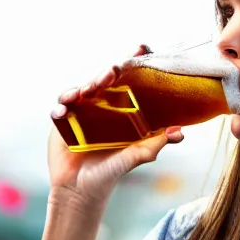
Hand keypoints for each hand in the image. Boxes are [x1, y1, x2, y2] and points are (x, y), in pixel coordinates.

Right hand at [48, 52, 182, 204]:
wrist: (84, 190)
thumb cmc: (112, 170)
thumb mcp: (138, 155)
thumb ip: (156, 142)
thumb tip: (180, 132)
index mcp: (120, 110)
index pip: (128, 81)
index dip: (133, 63)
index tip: (143, 48)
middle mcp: (101, 107)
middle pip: (103, 82)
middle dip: (107, 73)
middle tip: (114, 70)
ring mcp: (80, 113)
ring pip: (80, 91)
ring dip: (84, 86)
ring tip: (89, 89)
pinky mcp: (62, 123)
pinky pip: (59, 110)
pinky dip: (62, 107)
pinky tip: (66, 110)